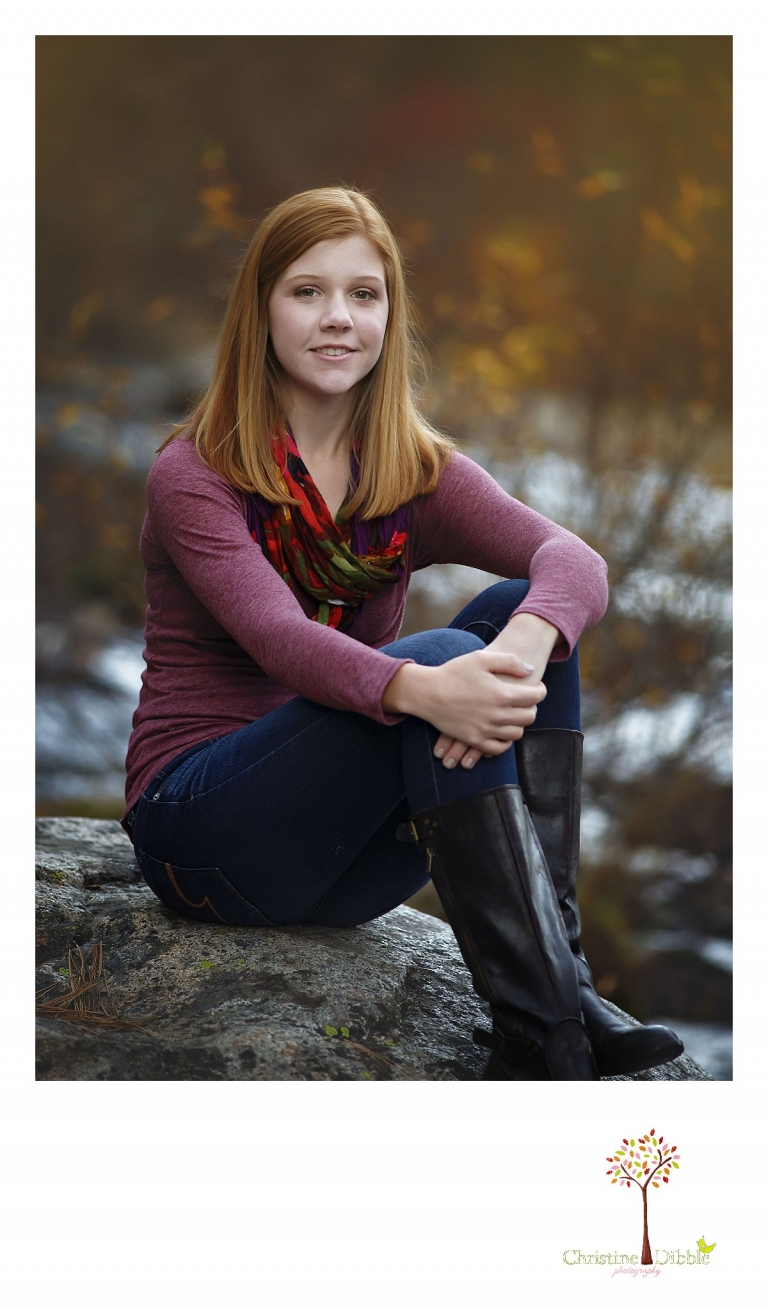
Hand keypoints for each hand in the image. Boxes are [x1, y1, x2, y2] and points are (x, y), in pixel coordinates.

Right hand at [423, 648, 546, 767]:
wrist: (427, 693)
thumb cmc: (454, 672)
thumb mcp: (482, 657)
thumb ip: (509, 662)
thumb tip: (530, 671)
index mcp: (501, 693)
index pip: (535, 697)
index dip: (540, 690)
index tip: (537, 687)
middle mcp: (497, 715)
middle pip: (529, 716)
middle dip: (532, 707)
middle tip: (525, 700)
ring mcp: (486, 730)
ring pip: (517, 733)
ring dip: (519, 723)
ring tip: (514, 714)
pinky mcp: (474, 740)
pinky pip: (499, 748)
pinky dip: (505, 741)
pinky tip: (502, 730)